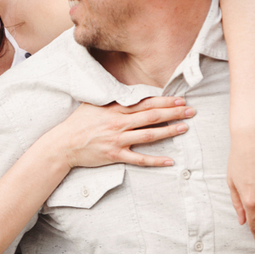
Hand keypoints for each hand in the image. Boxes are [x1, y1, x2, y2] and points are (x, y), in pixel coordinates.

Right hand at [61, 97, 194, 168]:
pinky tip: (169, 161)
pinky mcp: (115, 155)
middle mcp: (119, 123)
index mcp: (115, 109)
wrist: (63, 144)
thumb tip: (130, 92)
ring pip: (149, 135)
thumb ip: (113, 99)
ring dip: (169, 131)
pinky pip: (139, 159)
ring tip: (185, 128)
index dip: (164, 101)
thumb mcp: (94, 104)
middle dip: (173, 113)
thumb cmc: (79, 123)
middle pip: (151, 116)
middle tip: (191, 110)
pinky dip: (155, 161)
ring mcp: (118, 140)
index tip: (180, 99)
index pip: (145, 103)